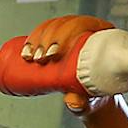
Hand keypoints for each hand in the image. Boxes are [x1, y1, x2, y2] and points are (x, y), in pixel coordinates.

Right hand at [0, 15, 115, 107]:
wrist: (92, 98)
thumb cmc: (97, 95)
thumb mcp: (91, 98)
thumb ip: (83, 102)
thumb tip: (73, 103)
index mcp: (103, 35)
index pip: (84, 25)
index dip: (66, 33)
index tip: (54, 54)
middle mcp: (87, 30)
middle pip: (64, 24)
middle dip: (47, 38)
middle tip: (40, 59)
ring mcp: (72, 34)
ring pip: (52, 27)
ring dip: (37, 38)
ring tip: (29, 57)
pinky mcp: (59, 41)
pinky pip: (44, 33)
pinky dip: (32, 39)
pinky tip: (24, 50)